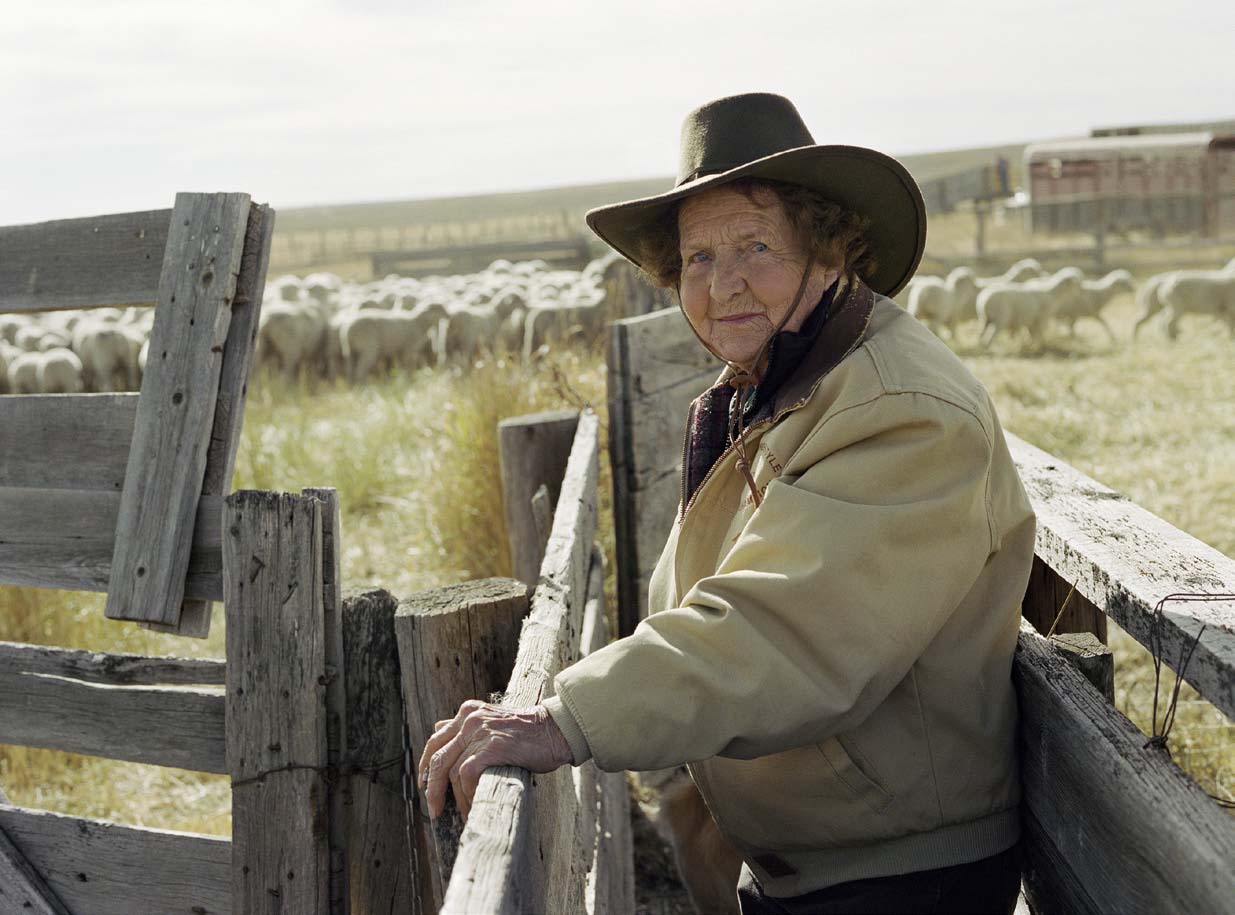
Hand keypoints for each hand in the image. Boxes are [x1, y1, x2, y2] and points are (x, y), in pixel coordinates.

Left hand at [416, 699, 573, 820]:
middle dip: (431, 787)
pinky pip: (467, 776)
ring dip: (454, 798)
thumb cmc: (528, 733)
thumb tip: (438, 729)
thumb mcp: (493, 721)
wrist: (556, 730)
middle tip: (434, 809)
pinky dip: (467, 794)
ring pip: (450, 770)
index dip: (426, 766)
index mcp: (468, 712)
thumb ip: (467, 727)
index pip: (435, 739)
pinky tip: (475, 806)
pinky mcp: (492, 747)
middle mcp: (470, 719)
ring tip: (463, 813)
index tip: (425, 785)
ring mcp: (480, 732)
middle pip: (437, 757)